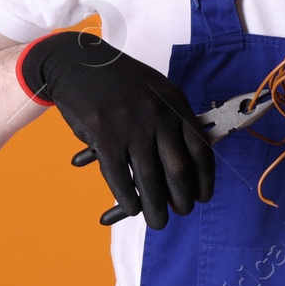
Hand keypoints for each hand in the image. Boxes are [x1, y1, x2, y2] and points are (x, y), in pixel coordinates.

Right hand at [18, 31, 213, 228]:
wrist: (80, 63)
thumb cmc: (120, 81)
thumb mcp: (156, 90)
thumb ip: (172, 120)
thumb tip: (187, 162)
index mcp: (175, 103)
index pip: (199, 149)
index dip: (204, 179)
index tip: (203, 196)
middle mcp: (157, 115)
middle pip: (178, 170)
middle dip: (182, 199)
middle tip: (181, 211)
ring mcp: (131, 127)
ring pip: (149, 180)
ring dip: (155, 208)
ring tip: (158, 221)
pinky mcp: (104, 137)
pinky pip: (120, 178)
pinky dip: (127, 199)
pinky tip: (132, 209)